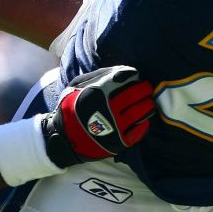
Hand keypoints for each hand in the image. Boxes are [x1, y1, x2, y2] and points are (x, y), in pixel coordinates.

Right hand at [40, 65, 155, 167]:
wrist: (64, 139)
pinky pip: (139, 130)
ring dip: (148, 105)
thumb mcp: (76, 86)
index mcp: (97, 93)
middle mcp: (108, 109)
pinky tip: (143, 118)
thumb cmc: (71, 109)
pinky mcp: (119, 142)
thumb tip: (121, 70)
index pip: (123, 78)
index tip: (136, 75)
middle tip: (146, 87)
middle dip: (144, 88)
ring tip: (148, 102)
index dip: (132, 75)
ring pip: (140, 112)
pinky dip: (144, 122)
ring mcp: (115, 127)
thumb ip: (98, 76)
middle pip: (135, 94)